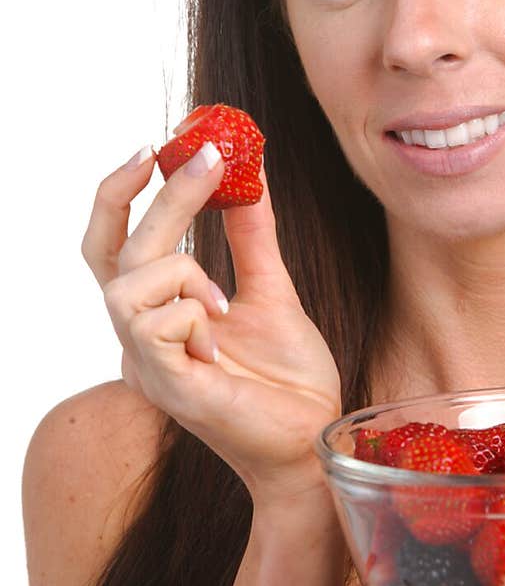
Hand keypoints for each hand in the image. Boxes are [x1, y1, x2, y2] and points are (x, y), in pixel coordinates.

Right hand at [81, 139, 342, 504]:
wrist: (313, 439)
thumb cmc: (287, 381)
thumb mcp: (272, 291)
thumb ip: (252, 239)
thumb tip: (249, 176)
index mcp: (156, 315)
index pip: (109, 247)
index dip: (118, 195)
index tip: (154, 146)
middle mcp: (139, 339)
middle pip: (116, 253)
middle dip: (164, 199)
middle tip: (209, 160)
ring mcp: (147, 365)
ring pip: (125, 287)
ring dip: (181, 272)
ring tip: (222, 300)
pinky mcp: (166, 387)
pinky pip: (154, 324)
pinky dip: (192, 314)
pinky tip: (221, 341)